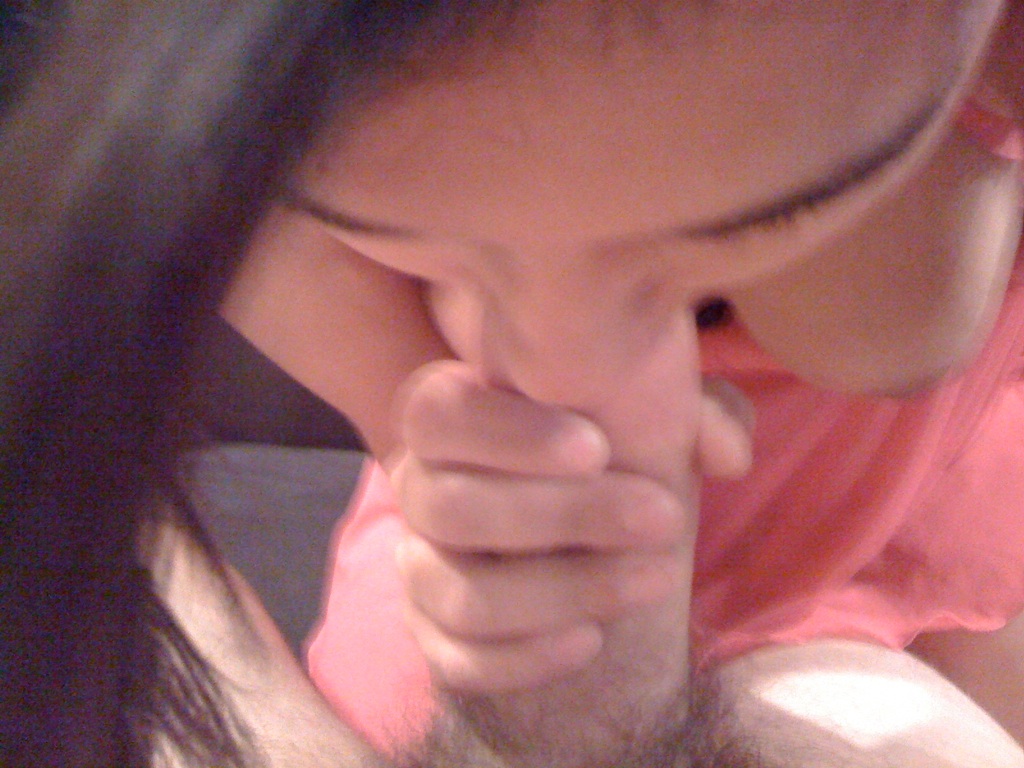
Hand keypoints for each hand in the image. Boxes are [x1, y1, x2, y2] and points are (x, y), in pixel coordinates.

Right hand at [388, 360, 752, 693]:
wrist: (580, 529)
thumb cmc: (605, 452)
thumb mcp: (649, 413)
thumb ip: (694, 412)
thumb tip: (726, 452)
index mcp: (449, 419)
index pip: (437, 415)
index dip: (509, 435)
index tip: (598, 449)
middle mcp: (418, 490)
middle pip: (451, 507)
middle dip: (563, 517)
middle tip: (662, 518)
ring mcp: (420, 566)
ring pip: (463, 594)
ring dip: (564, 591)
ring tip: (654, 579)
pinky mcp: (433, 633)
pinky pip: (457, 660)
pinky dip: (524, 659)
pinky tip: (592, 640)